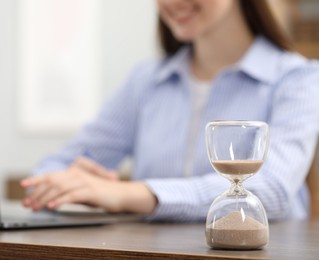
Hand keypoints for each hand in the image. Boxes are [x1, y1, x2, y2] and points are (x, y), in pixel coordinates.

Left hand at [20, 157, 156, 213]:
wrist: (122, 194)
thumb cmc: (102, 194)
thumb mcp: (82, 191)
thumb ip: (67, 192)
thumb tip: (49, 199)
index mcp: (75, 173)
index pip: (52, 175)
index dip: (37, 180)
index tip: (25, 186)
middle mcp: (78, 175)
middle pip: (53, 182)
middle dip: (38, 193)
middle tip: (28, 204)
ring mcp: (85, 182)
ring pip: (60, 188)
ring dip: (45, 198)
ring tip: (36, 207)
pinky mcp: (91, 190)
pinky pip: (72, 195)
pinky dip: (60, 200)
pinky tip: (53, 206)